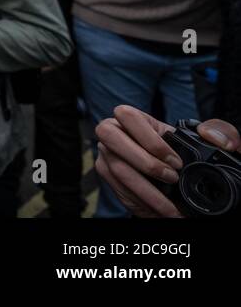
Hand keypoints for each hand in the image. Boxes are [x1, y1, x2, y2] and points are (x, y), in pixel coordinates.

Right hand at [94, 106, 238, 216]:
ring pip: (117, 168)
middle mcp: (115, 133)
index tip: (176, 162)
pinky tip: (159, 210)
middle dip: (144, 162)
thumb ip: (218, 131)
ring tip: (171, 207)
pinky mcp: (107, 175)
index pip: (128, 115)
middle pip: (109, 136)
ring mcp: (108, 153)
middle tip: (171, 179)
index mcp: (137, 120)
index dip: (150, 140)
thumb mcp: (207, 142)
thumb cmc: (188, 159)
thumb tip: (210, 135)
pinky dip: (141, 202)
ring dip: (147, 190)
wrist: (176, 183)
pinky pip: (117, 188)